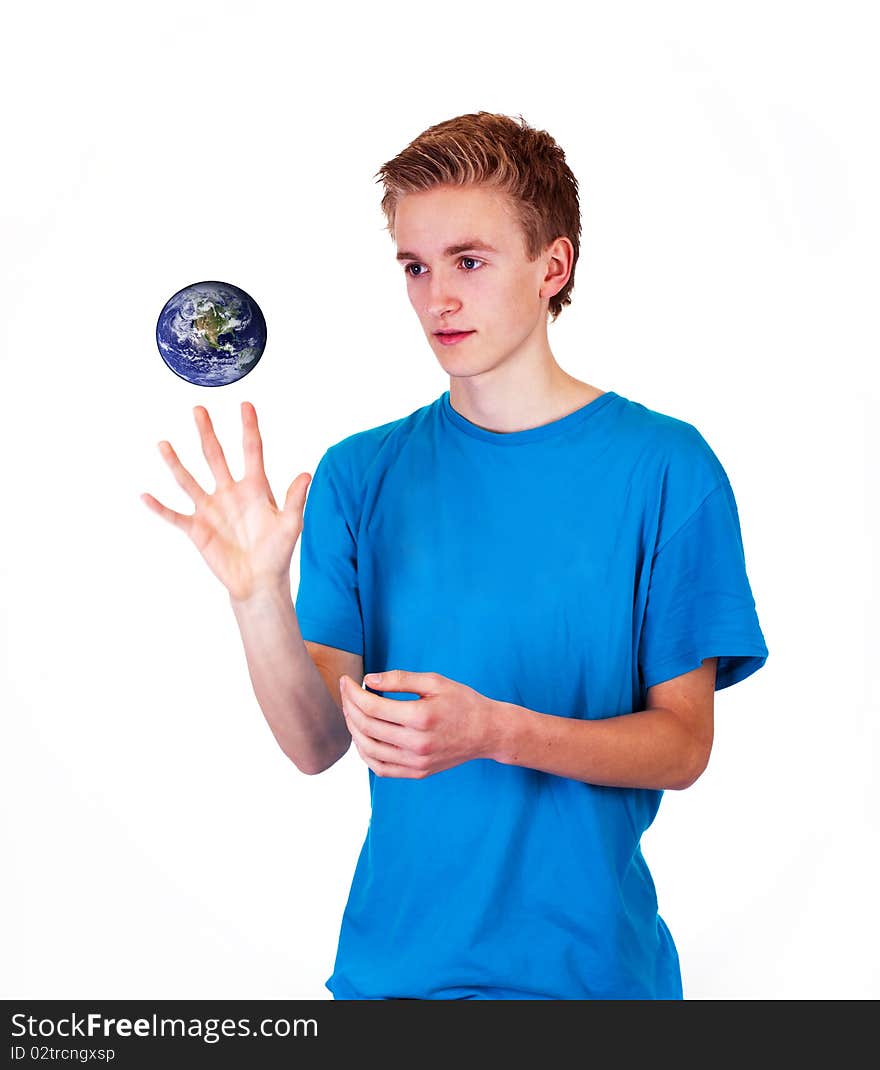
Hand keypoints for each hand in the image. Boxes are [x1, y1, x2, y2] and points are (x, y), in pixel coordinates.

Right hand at [141, 402, 310, 602]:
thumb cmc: (278, 552)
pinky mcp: (197, 529)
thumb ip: (295, 499)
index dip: (249, 428)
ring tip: (163, 444)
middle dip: (207, 433)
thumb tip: (306, 474)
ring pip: (189, 480)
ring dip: (176, 463)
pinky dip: (159, 507)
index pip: (251, 451)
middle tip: (198, 409)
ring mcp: (211, 509)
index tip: (246, 404)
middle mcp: (229, 492)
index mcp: (255, 488)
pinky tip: (145, 496)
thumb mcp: (290, 524)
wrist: (260, 581)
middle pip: (215, 456)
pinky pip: (174, 515)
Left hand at [338, 670, 498, 777]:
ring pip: (369, 750)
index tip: (346, 681)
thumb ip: (400, 679)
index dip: (353, 693)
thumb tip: (369, 680)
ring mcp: (416, 762)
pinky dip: (365, 753)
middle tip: (346, 693)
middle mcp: (417, 743)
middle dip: (349, 708)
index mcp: (421, 717)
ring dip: (353, 730)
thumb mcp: (434, 682)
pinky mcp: (417, 773)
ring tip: (351, 713)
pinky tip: (362, 737)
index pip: (372, 707)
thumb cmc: (462, 702)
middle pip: (366, 728)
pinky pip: (381, 768)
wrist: (487, 732)